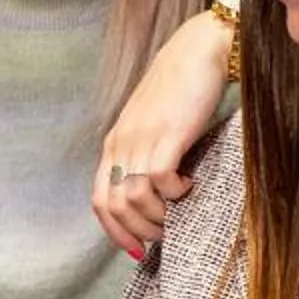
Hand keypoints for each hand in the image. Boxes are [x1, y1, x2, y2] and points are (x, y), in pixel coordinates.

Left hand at [94, 11, 232, 256]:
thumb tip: (156, 194)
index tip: (136, 249)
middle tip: (163, 235)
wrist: (199, 49)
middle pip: (113, 206)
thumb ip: (147, 154)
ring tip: (177, 213)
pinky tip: (188, 184)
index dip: (114, 232)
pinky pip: (159, 179)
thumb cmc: (182, 90)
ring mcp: (142, 138)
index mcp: (115, 144)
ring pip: (134, 198)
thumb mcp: (154, 126)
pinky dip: (173, 192)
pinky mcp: (168, 134)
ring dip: (157, 217)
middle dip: (137, 232)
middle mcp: (122, 144)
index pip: (99, 201)